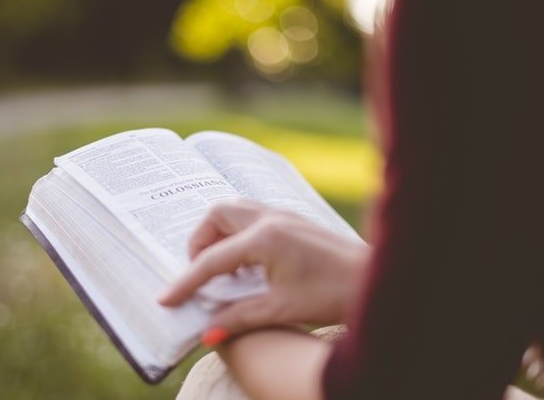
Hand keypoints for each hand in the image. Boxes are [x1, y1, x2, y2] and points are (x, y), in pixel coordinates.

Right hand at [158, 200, 368, 337]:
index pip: (211, 259)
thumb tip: (206, 334)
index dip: (186, 282)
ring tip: (221, 267)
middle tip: (200, 273)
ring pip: (235, 210)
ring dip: (219, 233)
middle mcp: (271, 219)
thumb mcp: (281, 309)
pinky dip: (238, 233)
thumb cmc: (334, 294)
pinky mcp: (294, 220)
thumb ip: (239, 318)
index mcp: (264, 239)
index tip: (166, 299)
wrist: (377, 281)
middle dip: (200, 242)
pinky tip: (247, 263)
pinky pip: (253, 216)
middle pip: (217, 215)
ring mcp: (284, 215)